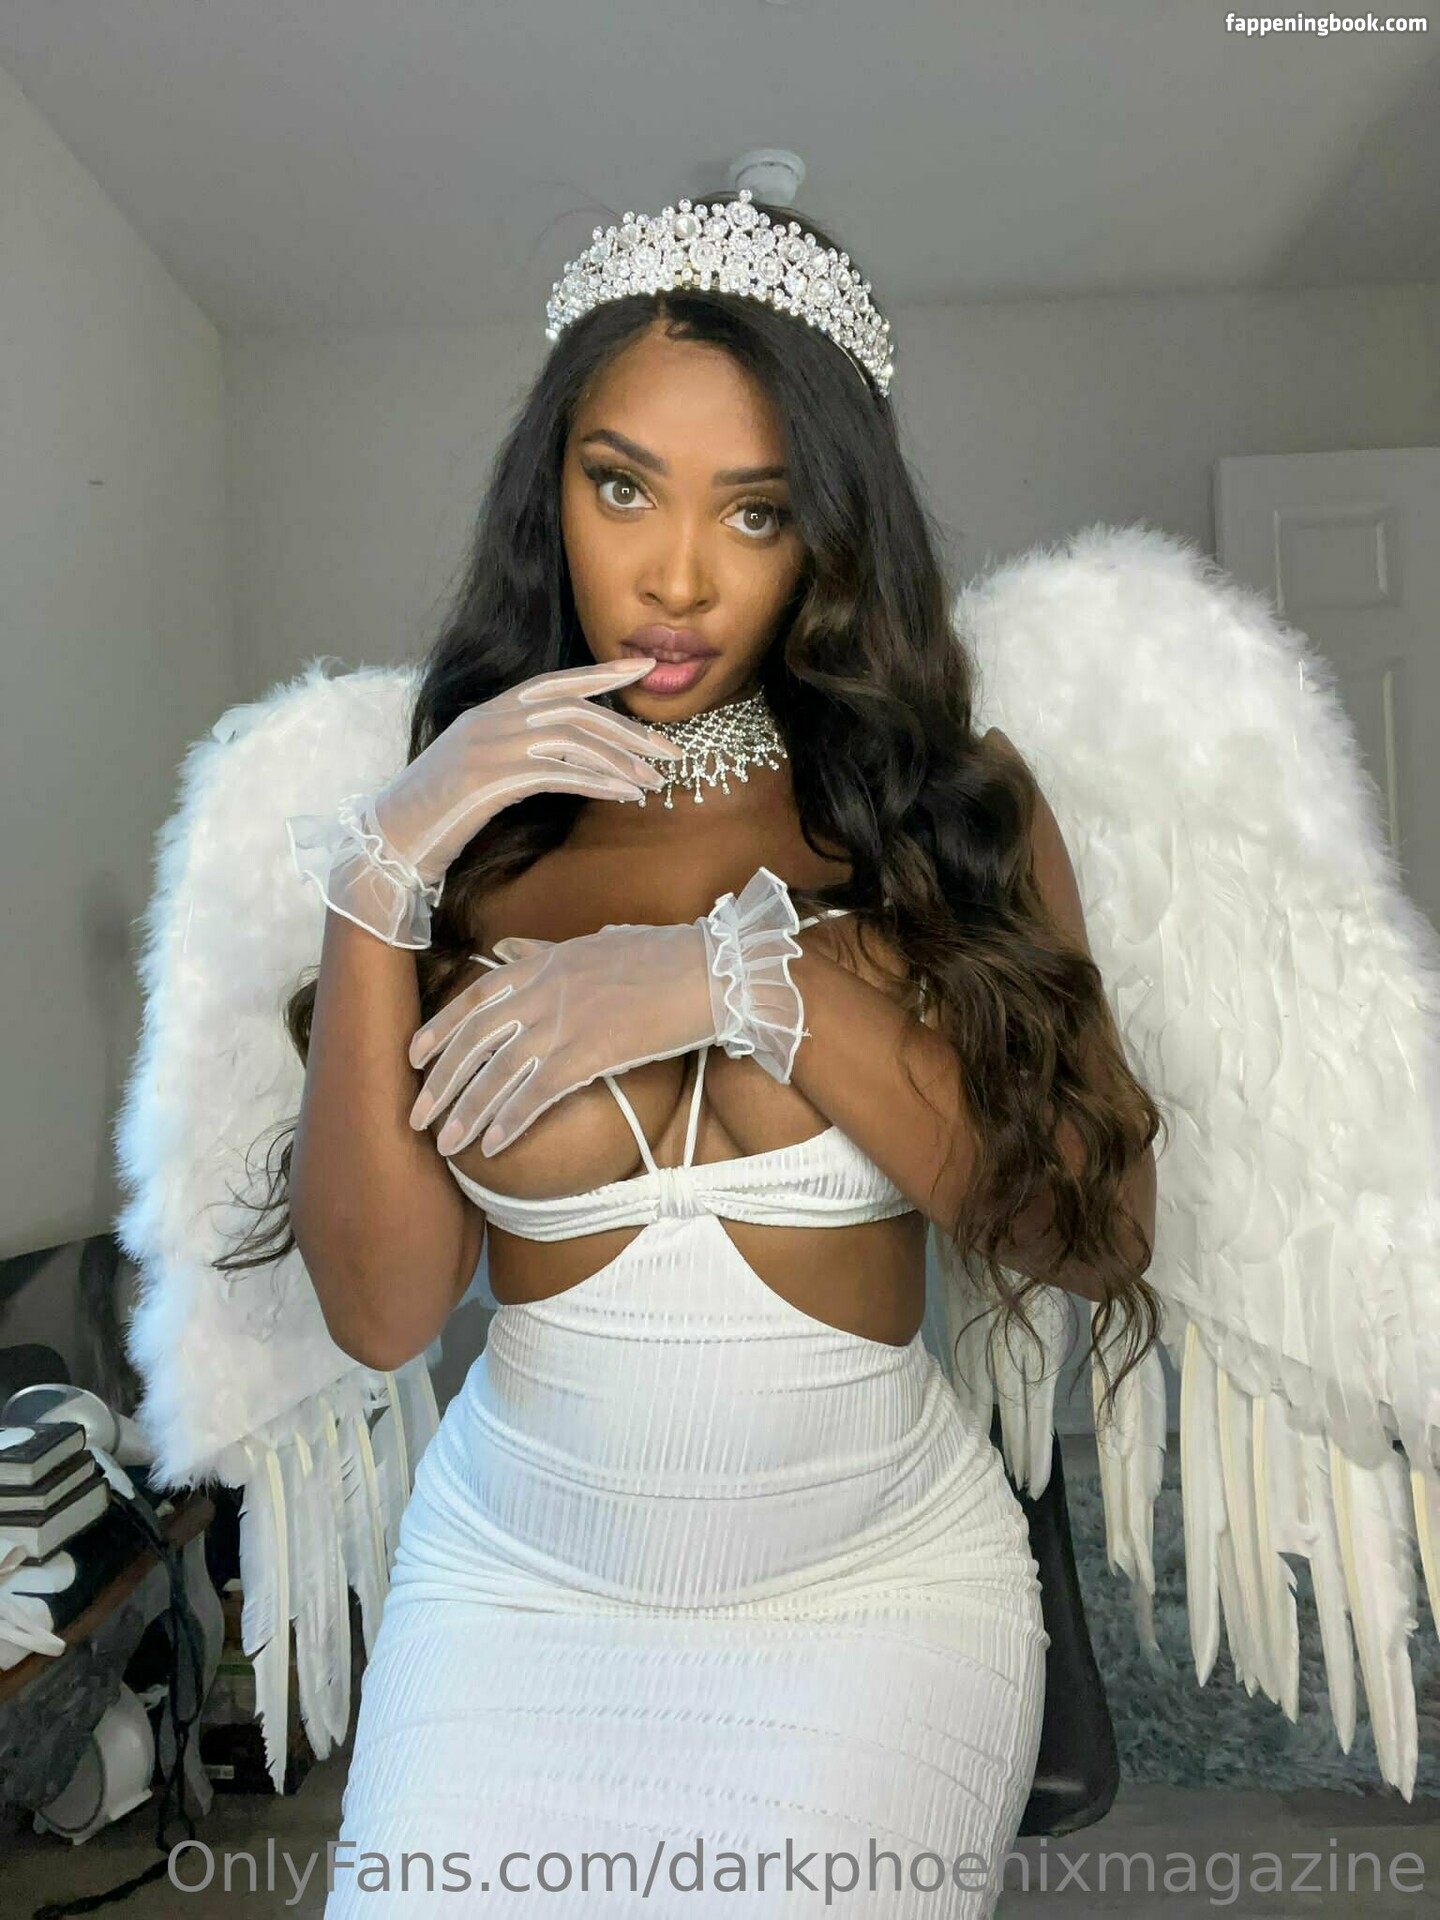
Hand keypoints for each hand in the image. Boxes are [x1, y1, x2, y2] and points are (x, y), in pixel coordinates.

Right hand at [370, 658, 682, 887]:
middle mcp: (490, 720)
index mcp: (489, 710)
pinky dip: (598, 783)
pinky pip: (557, 775)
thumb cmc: (438, 814)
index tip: (645, 667)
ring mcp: (487, 747)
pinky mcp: (487, 781)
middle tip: (670, 751)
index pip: (556, 681)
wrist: (389, 842)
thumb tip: (569, 753)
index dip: (603, 673)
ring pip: (572, 740)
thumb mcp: (478, 769)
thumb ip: (515, 750)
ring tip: (654, 781)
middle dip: (628, 730)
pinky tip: (625, 795)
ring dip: (620, 760)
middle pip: (574, 711)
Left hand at [408, 867, 809, 1155]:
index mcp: (541, 964)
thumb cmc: (658, 956)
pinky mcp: (587, 1054)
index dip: (439, 1030)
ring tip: (446, 1143)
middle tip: (417, 1117)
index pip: (473, 999)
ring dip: (466, 1112)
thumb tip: (509, 947)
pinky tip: (491, 1145)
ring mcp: (562, 1023)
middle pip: (474, 1042)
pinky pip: (536, 1095)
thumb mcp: (592, 942)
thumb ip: (544, 951)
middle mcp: (541, 993)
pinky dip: (509, 1122)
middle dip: (440, 1083)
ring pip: (497, 1074)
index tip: (415, 1058)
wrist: (707, 971)